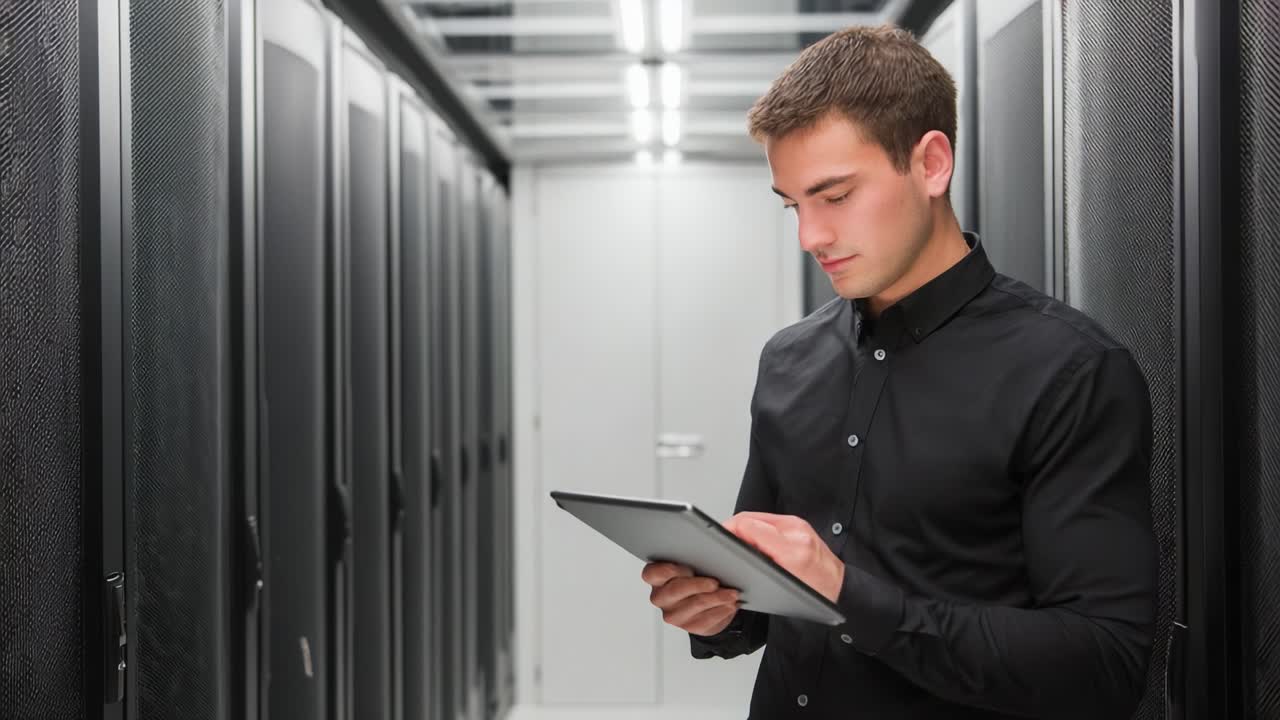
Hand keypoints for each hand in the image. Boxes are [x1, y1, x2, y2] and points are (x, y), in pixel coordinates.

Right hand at [641, 562, 741, 636]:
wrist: (704, 602)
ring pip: (695, 605)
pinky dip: (722, 610)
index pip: (651, 574)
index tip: (686, 567)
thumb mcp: (692, 562)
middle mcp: (661, 597)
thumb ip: (694, 554)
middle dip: (698, 585)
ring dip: (717, 598)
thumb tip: (718, 544)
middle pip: (675, 590)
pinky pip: (707, 619)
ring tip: (732, 593)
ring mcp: (674, 614)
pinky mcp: (690, 627)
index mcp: (657, 578)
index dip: (667, 570)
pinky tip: (730, 604)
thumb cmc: (695, 576)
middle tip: (715, 582)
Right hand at [723, 512, 845, 602]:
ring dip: (744, 528)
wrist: (840, 590)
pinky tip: (754, 542)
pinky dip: (757, 529)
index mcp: (791, 546)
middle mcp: (795, 530)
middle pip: (750, 518)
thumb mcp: (781, 586)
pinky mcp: (798, 526)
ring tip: (736, 543)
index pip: (748, 525)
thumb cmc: (817, 594)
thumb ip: (758, 563)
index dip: (728, 530)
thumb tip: (737, 547)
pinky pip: (769, 522)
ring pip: (758, 518)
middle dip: (733, 529)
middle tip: (721, 542)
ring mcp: (797, 525)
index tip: (717, 538)